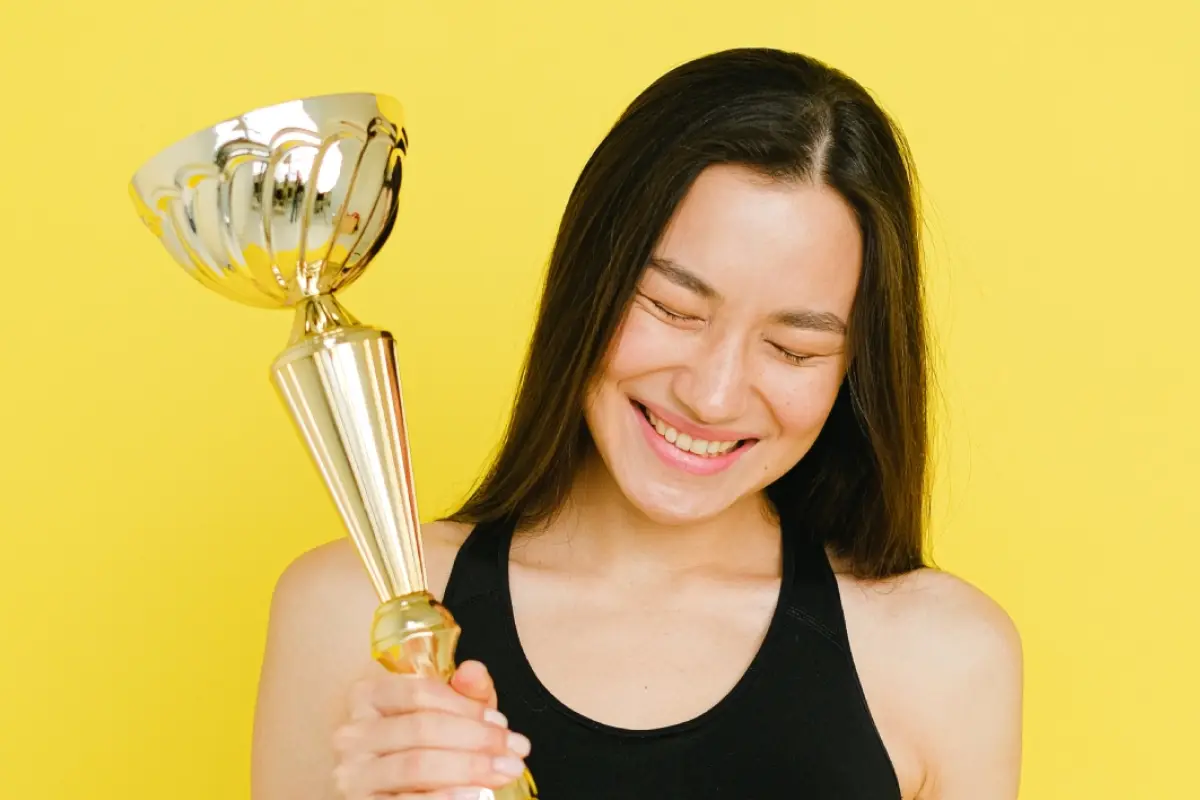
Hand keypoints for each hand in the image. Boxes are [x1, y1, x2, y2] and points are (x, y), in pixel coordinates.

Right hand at [331, 660, 530, 798]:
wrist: (400, 793)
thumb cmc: (424, 749)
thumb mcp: (448, 717)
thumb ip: (465, 693)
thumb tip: (474, 670)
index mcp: (368, 697)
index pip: (419, 693)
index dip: (466, 707)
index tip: (502, 722)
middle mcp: (351, 733)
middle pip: (422, 729)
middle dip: (476, 739)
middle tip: (516, 751)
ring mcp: (352, 774)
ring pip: (415, 765)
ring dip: (468, 769)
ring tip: (504, 772)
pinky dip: (444, 798)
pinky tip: (475, 795)